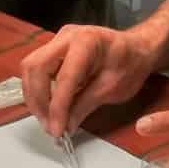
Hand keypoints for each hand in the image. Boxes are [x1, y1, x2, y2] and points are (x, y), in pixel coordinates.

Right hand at [20, 24, 156, 136]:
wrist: (137, 47)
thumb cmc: (130, 64)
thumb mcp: (113, 88)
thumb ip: (85, 106)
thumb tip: (64, 127)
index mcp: (86, 42)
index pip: (64, 77)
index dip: (57, 107)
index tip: (57, 131)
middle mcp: (66, 36)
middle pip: (35, 66)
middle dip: (38, 100)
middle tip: (50, 126)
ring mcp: (58, 40)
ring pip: (31, 67)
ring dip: (35, 97)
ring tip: (49, 120)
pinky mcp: (55, 49)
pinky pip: (38, 69)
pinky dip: (39, 91)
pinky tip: (49, 108)